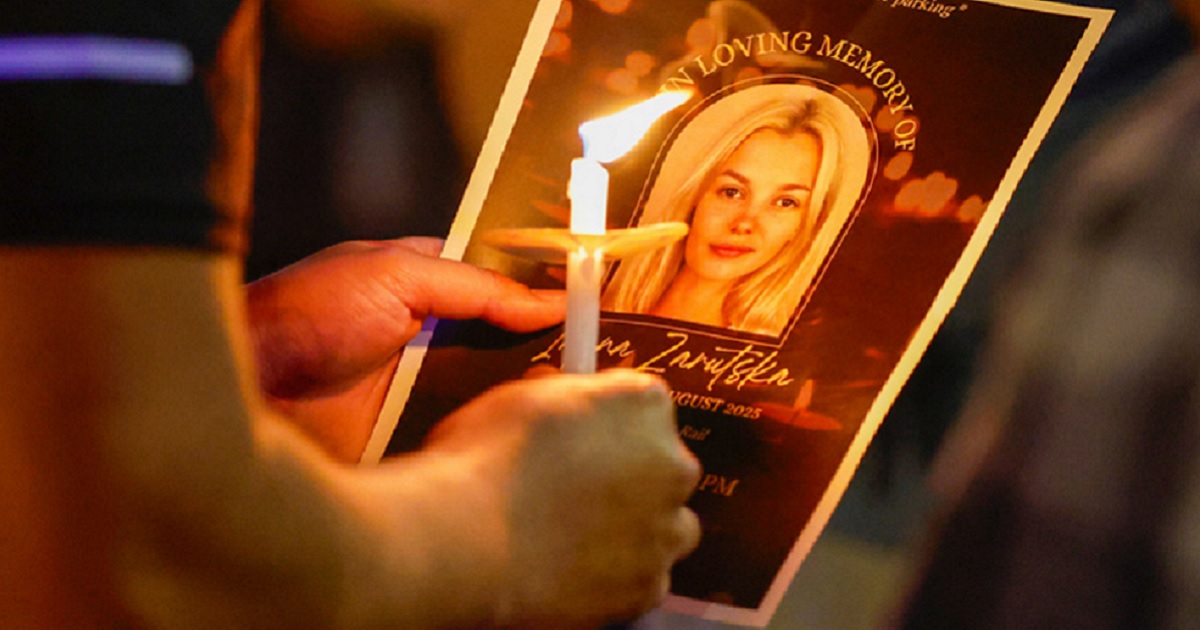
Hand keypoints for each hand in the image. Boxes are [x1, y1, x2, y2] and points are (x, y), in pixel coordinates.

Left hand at [245, 237, 564, 461]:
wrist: (244, 392)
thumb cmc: (303, 314)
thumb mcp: (392, 274)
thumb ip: (474, 284)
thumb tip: (548, 300)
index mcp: (426, 282)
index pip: (503, 281)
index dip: (546, 289)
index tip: (596, 300)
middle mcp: (431, 336)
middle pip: (508, 340)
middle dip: (550, 347)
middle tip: (606, 357)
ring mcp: (425, 390)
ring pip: (496, 390)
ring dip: (529, 394)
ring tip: (589, 399)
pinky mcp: (417, 438)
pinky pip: (471, 433)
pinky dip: (499, 434)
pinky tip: (538, 436)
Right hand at [422, 369, 702, 627]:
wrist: (466, 540)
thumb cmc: (483, 460)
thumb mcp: (520, 396)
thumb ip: (562, 395)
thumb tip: (560, 396)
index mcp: (642, 403)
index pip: (645, 405)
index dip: (610, 423)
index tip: (583, 437)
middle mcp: (671, 463)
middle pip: (665, 467)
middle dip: (631, 477)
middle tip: (576, 491)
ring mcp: (665, 529)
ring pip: (666, 528)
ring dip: (635, 529)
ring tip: (577, 538)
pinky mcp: (649, 586)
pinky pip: (645, 580)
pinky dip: (618, 578)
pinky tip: (574, 573)